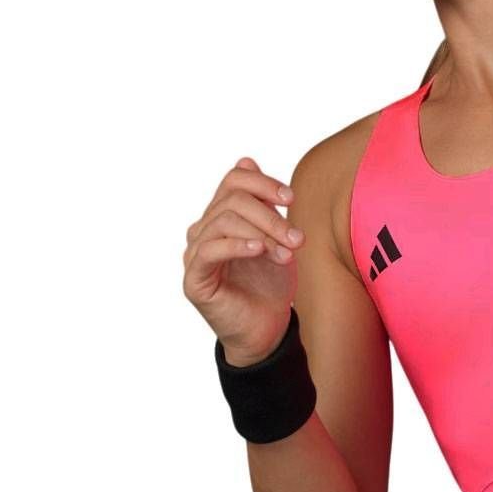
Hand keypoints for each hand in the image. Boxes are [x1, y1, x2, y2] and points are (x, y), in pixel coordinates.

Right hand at [183, 156, 305, 364]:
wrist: (267, 330)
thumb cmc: (270, 284)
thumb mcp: (276, 239)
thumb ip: (265, 205)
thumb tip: (247, 161)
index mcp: (222, 217)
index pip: (234, 181)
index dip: (263, 184)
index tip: (292, 199)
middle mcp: (203, 231)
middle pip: (232, 201)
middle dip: (271, 216)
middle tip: (298, 238)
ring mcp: (195, 255)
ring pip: (224, 222)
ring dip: (264, 233)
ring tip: (287, 252)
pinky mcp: (194, 280)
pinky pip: (209, 251)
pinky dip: (237, 245)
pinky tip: (260, 250)